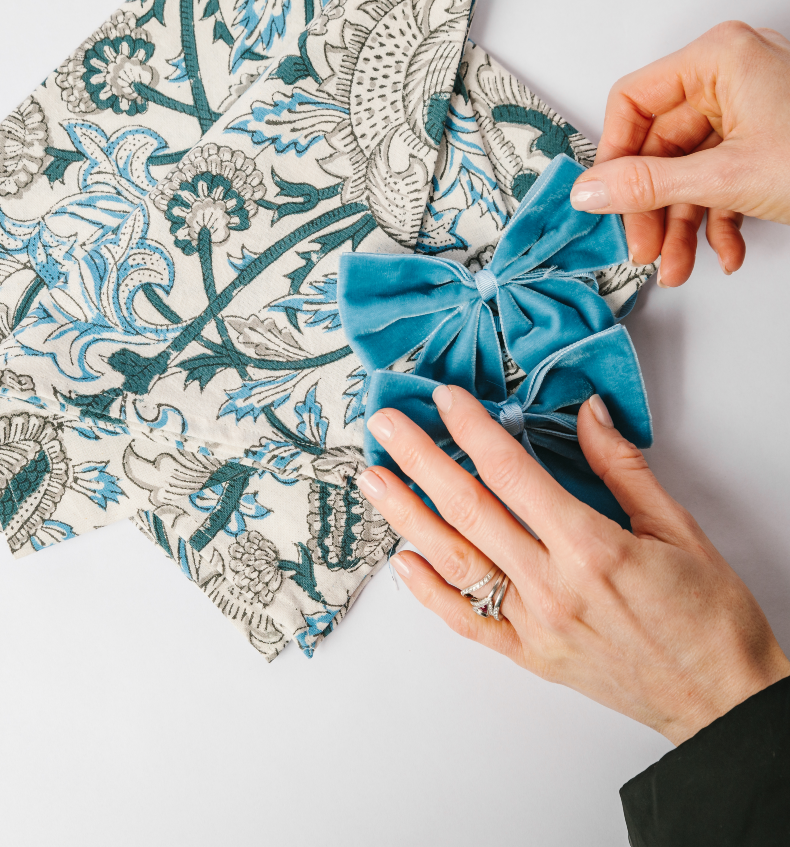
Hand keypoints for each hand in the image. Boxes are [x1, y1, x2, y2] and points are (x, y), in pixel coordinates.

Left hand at [358, 386, 789, 744]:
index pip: (512, 472)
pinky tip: (402, 560)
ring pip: (456, 561)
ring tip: (373, 481)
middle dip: (420, 460)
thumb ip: (623, 468)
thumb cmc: (709, 616)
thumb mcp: (678, 528)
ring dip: (408, 516)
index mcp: (591, 547)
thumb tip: (588, 411)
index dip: (472, 429)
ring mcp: (533, 625)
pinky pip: (467, 622)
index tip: (444, 398)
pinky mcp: (529, 656)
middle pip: (469, 509)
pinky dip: (429, 592)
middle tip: (385, 426)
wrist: (725, 700)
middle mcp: (551, 586)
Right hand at [569, 22, 789, 285]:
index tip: (606, 199)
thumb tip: (589, 192)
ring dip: (681, 226)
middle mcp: (729, 79)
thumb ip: (649, 185)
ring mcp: (749, 111)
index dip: (615, 156)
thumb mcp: (728, 175)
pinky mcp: (764, 143)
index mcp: (718, 60)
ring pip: (688, 172)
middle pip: (660, 147)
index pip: (633, 101)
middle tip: (643, 249)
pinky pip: (720, 181)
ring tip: (679, 265)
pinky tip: (725, 252)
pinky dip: (718, 221)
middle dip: (653, 209)